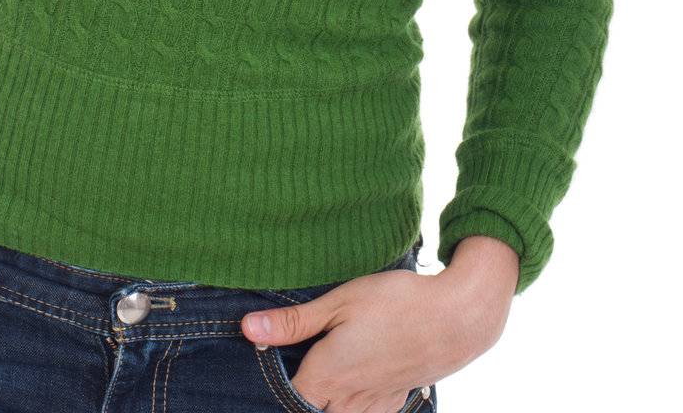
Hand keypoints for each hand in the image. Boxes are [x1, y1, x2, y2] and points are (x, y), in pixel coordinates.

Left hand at [241, 258, 512, 411]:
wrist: (455, 318)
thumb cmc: (395, 302)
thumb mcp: (339, 301)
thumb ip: (293, 322)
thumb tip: (248, 330)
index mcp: (326, 376)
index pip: (285, 398)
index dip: (272, 383)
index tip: (268, 358)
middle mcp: (347, 401)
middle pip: (308, 410)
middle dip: (298, 395)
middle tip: (297, 361)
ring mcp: (372, 406)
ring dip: (322, 401)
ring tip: (320, 373)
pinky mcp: (393, 403)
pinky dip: (347, 406)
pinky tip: (346, 385)